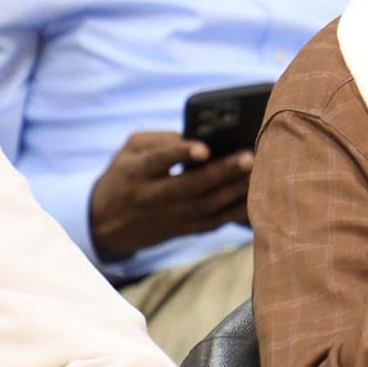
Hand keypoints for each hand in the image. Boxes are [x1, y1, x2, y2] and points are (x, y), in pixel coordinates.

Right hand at [89, 131, 252, 260]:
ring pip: (208, 206)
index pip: (158, 161)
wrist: (106, 224)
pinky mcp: (184, 231)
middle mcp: (153, 197)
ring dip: (237, 190)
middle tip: (250, 156)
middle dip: (223, 172)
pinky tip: (258, 196)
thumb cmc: (124, 175)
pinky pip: (215, 222)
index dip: (180, 153)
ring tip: (261, 171)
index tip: (203, 148)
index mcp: (136, 173)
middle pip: (192, 187)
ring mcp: (171, 218)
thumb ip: (158, 140)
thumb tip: (194, 136)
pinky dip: (237, 212)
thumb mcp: (128, 151)